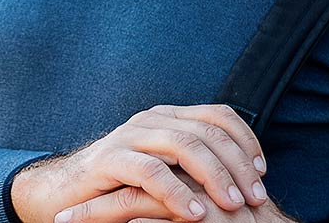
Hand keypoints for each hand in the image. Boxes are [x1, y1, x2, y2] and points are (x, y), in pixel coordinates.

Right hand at [9, 104, 269, 222]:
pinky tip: (194, 214)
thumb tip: (248, 179)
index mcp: (168, 118)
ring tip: (231, 206)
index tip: (262, 176)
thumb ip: (197, 168)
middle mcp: (150, 120)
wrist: (66, 196)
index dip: (246, 141)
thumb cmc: (125, 190)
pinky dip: (177, 193)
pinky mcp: (110, 160)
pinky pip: (151, 172)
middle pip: (206, 131)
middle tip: (255, 198)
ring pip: (183, 144)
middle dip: (237, 165)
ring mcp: (129, 136)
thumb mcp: (169, 174)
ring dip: (214, 176)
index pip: (219, 115)